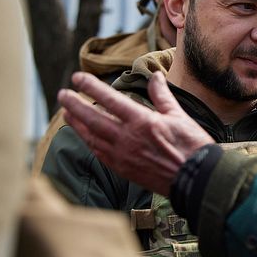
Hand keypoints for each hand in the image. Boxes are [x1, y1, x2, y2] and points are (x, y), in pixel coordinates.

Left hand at [58, 72, 213, 195]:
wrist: (195, 180)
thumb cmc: (191, 146)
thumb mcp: (178, 115)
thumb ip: (161, 95)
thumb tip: (155, 76)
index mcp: (142, 122)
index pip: (110, 100)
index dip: (91, 87)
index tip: (77, 77)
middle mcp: (127, 139)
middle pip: (92, 119)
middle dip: (74, 105)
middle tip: (62, 94)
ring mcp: (123, 156)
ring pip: (92, 137)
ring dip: (76, 124)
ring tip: (66, 113)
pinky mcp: (123, 169)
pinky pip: (99, 153)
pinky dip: (89, 142)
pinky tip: (84, 136)